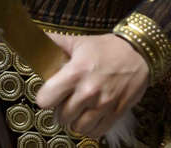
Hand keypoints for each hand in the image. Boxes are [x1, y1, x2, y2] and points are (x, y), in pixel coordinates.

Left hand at [35, 32, 149, 139]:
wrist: (137, 53)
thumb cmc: (106, 47)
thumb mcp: (79, 41)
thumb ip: (56, 43)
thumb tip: (33, 37)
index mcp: (76, 72)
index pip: (46, 99)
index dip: (45, 97)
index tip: (50, 93)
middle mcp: (88, 91)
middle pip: (61, 116)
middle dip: (60, 109)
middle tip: (65, 100)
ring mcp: (103, 105)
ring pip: (77, 128)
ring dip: (75, 120)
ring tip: (77, 109)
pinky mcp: (115, 114)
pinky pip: (95, 132)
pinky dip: (90, 127)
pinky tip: (90, 115)